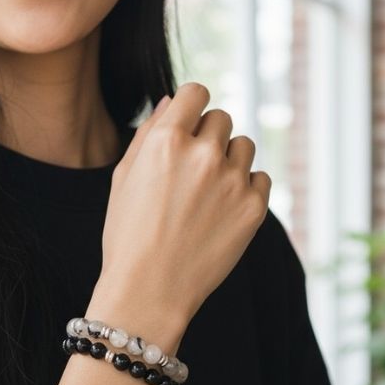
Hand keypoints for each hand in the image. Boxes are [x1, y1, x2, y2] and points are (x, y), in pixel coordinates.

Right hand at [98, 82, 270, 326]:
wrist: (149, 291)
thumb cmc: (128, 236)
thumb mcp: (124, 178)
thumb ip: (149, 132)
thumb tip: (175, 101)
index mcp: (166, 140)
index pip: (196, 92)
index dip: (192, 107)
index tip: (189, 126)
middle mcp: (203, 154)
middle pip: (221, 118)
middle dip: (208, 138)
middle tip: (191, 174)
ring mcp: (232, 181)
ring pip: (243, 147)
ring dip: (229, 161)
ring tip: (207, 195)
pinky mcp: (253, 208)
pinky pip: (261, 179)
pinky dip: (246, 189)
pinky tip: (223, 212)